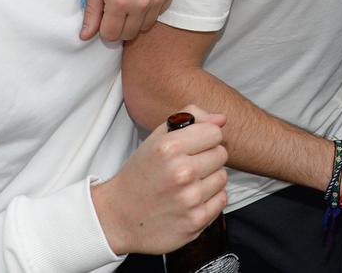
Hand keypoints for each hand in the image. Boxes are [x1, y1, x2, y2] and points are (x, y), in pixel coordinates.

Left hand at [82, 0, 174, 42]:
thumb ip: (92, 11)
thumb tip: (85, 36)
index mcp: (119, 2)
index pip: (111, 35)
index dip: (105, 29)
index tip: (105, 18)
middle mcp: (140, 4)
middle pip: (129, 35)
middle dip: (120, 26)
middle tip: (117, 10)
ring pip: (146, 26)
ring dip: (137, 19)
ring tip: (132, 1)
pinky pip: (159, 13)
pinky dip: (151, 9)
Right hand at [91, 108, 227, 255]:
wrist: (119, 217)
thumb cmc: (140, 175)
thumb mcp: (156, 139)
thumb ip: (190, 120)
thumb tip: (222, 119)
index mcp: (170, 147)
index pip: (215, 133)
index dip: (205, 138)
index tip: (193, 147)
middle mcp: (181, 172)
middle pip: (221, 154)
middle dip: (208, 158)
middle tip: (188, 166)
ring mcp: (190, 199)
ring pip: (222, 177)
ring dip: (209, 179)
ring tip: (187, 184)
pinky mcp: (195, 221)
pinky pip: (221, 200)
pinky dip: (209, 200)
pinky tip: (191, 200)